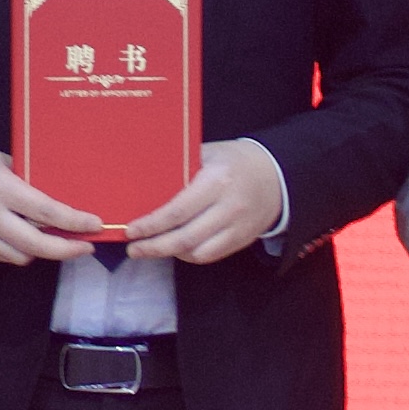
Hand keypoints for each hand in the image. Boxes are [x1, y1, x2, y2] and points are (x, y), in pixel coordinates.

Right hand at [0, 136, 103, 264]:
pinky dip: (23, 253)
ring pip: (23, 257)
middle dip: (68, 249)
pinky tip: (32, 242)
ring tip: (60, 242)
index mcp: (2, 189)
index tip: (95, 224)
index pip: (48, 212)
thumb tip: (57, 192)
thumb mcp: (1, 159)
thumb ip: (27, 178)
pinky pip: (5, 256)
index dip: (75, 222)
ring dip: (45, 253)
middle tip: (87, 246)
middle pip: (39, 245)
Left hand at [124, 139, 285, 266]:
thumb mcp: (209, 153)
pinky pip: (211, 255)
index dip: (152, 225)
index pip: (178, 210)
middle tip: (134, 249)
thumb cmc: (235, 161)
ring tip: (150, 249)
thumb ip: (181, 167)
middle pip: (185, 237)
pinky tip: (176, 249)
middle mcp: (228, 207)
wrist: (277, 175)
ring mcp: (237, 226)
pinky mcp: (242, 240)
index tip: (132, 230)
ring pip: (198, 252)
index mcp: (216, 181)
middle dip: (154, 247)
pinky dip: (190, 256)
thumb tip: (144, 180)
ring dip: (170, 254)